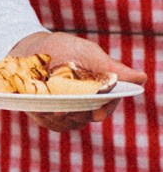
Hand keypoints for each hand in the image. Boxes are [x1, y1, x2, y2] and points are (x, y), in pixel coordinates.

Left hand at [8, 28, 146, 131]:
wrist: (30, 50)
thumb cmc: (64, 49)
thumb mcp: (87, 54)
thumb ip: (110, 68)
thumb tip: (141, 78)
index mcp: (100, 88)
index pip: (107, 104)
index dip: (104, 109)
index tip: (98, 114)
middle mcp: (85, 104)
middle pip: (86, 117)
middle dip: (76, 113)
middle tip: (63, 109)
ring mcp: (67, 111)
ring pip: (67, 122)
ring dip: (58, 115)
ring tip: (48, 104)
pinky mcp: (47, 115)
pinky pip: (48, 121)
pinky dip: (44, 114)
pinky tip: (38, 105)